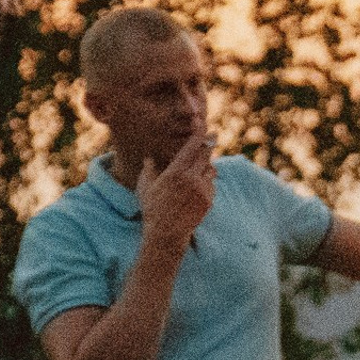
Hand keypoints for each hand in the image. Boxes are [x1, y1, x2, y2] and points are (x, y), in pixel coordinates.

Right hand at [137, 132, 214, 255]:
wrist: (167, 233)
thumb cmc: (152, 208)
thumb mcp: (145, 187)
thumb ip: (149, 170)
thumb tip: (149, 158)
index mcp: (175, 172)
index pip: (191, 148)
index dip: (199, 135)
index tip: (205, 126)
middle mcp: (191, 179)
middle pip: (206, 154)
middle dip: (209, 143)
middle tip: (213, 135)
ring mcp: (202, 190)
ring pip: (211, 169)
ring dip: (206, 165)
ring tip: (197, 169)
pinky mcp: (209, 200)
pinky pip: (211, 184)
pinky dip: (206, 181)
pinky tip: (195, 188)